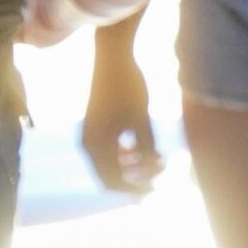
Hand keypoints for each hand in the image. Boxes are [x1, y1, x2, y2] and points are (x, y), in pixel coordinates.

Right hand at [82, 24, 163, 193]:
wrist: (113, 56)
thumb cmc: (127, 86)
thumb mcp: (141, 118)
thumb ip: (145, 147)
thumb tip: (152, 171)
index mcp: (94, 145)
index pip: (111, 181)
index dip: (133, 189)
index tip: (154, 192)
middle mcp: (88, 143)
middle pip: (110, 173)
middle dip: (135, 179)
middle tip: (159, 181)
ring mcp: (92, 132)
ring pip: (112, 161)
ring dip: (133, 166)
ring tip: (159, 163)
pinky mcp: (99, 122)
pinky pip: (111, 147)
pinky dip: (128, 153)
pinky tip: (146, 150)